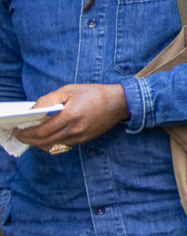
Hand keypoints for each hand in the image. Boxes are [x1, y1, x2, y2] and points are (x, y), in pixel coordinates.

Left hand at [15, 84, 129, 151]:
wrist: (118, 103)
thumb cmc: (94, 93)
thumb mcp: (69, 90)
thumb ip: (49, 99)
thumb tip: (33, 110)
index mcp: (70, 115)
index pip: (42, 130)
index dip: (27, 132)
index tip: (18, 130)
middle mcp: (75, 129)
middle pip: (44, 142)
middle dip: (28, 140)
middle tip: (20, 135)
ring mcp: (80, 137)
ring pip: (52, 146)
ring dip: (38, 143)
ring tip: (31, 136)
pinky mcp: (84, 140)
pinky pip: (62, 145)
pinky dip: (51, 143)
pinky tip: (46, 137)